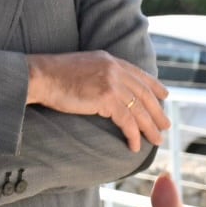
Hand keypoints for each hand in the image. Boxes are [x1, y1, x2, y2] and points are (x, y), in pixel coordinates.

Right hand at [27, 49, 169, 152]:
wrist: (40, 75)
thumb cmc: (53, 76)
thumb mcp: (82, 68)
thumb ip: (99, 74)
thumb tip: (106, 91)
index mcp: (110, 60)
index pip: (139, 74)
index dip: (154, 87)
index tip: (164, 97)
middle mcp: (115, 69)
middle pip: (144, 93)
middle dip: (157, 112)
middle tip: (166, 125)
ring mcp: (112, 82)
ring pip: (139, 109)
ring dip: (149, 127)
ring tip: (156, 140)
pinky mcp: (106, 97)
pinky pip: (126, 121)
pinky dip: (133, 135)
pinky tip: (134, 146)